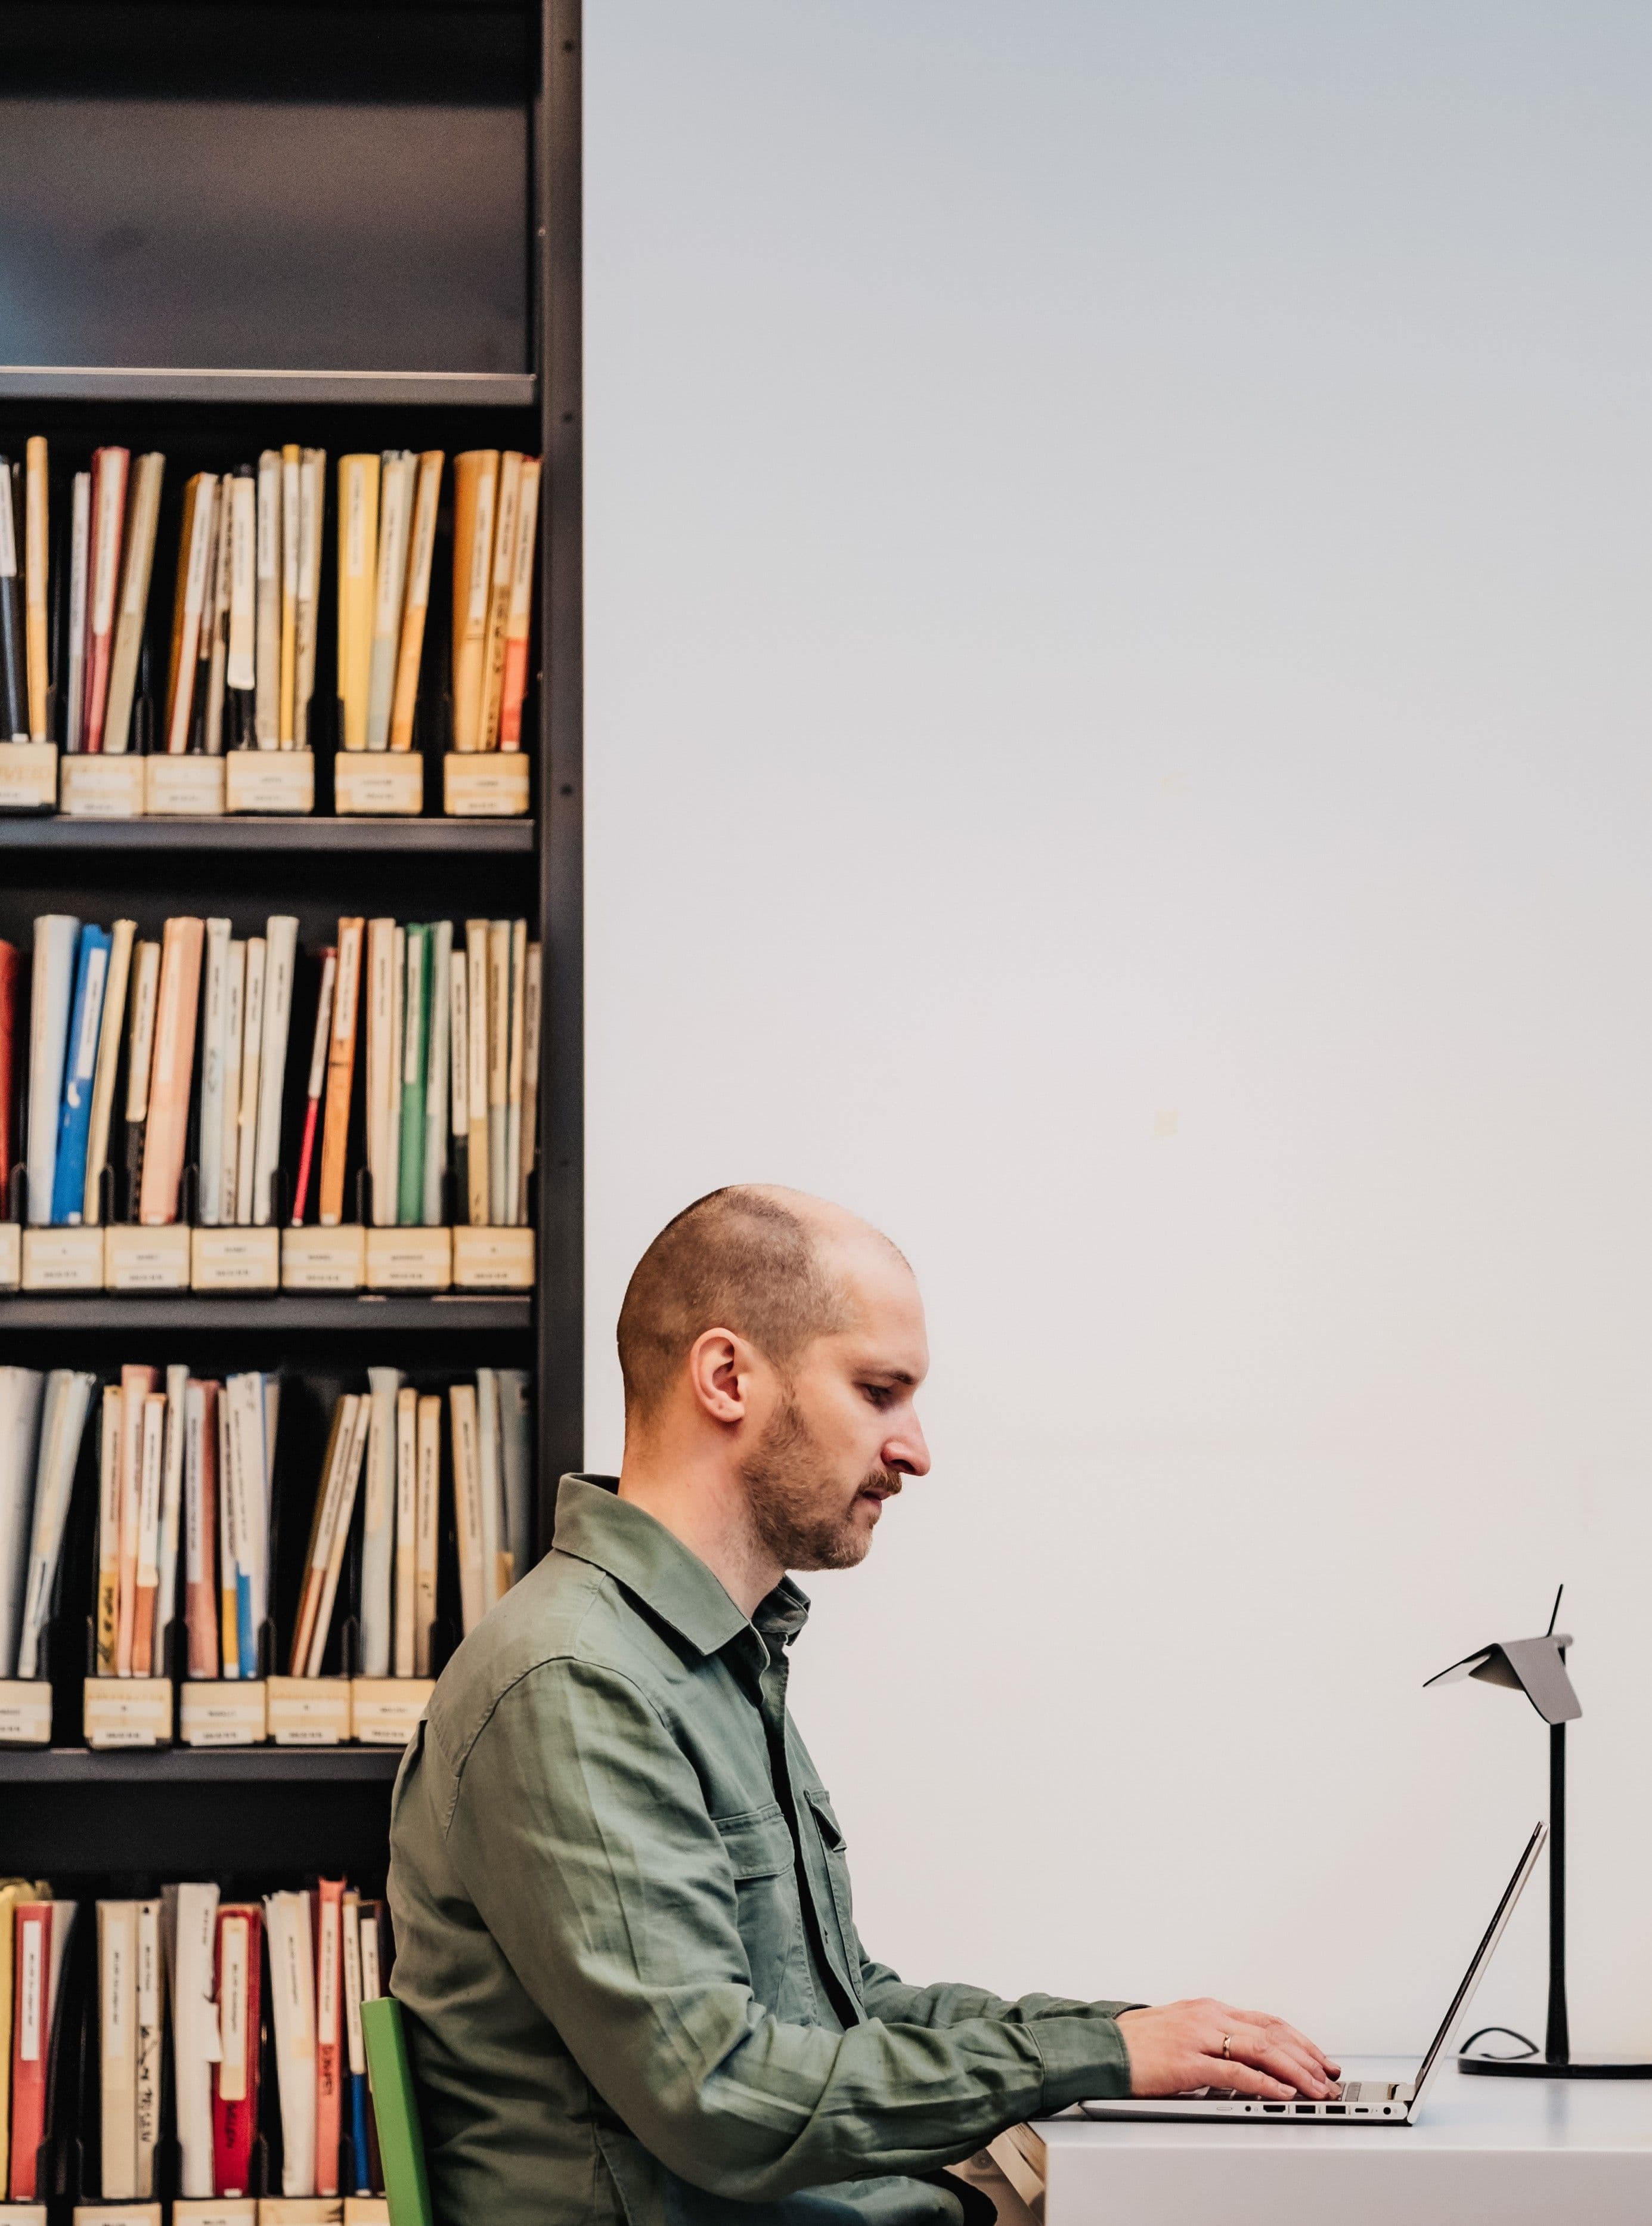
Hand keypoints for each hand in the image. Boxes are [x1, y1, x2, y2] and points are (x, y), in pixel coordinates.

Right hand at [1116, 1999, 1340, 2100]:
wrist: (1100, 2047)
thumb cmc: (1135, 2043)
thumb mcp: (1179, 2029)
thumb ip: (1210, 2037)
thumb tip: (1241, 2057)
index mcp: (1207, 2008)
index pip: (1266, 2021)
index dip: (1299, 2040)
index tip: (1321, 2058)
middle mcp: (1208, 2016)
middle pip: (1272, 2033)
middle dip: (1307, 2057)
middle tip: (1330, 2078)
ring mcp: (1198, 2036)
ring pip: (1261, 2049)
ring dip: (1295, 2071)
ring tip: (1317, 2089)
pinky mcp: (1187, 2062)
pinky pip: (1235, 2072)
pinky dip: (1264, 2083)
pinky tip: (1281, 2094)